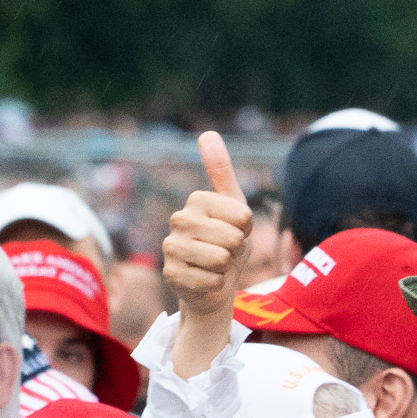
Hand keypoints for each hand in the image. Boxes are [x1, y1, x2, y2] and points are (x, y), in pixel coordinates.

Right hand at [163, 132, 250, 324]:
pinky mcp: (170, 275)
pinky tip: (205, 279)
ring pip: (221, 259)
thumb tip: (207, 133)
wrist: (215, 280)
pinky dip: (216, 283)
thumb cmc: (227, 240)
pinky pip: (212, 280)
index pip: (243, 216)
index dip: (246, 228)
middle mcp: (178, 220)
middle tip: (226, 249)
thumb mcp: (234, 205)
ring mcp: (170, 248)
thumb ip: (222, 171)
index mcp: (196, 200)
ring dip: (226, 267)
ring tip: (216, 264)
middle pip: (232, 238)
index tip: (235, 229)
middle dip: (237, 248)